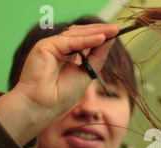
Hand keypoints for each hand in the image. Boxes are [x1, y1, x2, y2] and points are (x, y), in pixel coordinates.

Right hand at [0, 23, 118, 145]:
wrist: (44, 105)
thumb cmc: (62, 94)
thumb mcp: (86, 72)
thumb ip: (97, 56)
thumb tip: (109, 40)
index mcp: (66, 53)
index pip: (84, 39)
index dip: (100, 35)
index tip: (116, 33)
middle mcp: (57, 47)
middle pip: (81, 33)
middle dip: (100, 30)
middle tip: (117, 28)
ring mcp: (51, 45)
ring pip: (76, 34)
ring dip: (96, 31)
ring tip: (113, 30)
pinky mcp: (45, 46)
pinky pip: (70, 42)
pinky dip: (87, 40)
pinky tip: (102, 38)